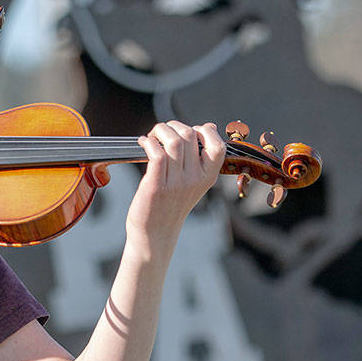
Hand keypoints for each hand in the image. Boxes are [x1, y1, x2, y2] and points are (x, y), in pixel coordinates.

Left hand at [127, 121, 225, 249]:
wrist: (155, 234)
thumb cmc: (171, 205)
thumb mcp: (193, 184)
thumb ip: (199, 159)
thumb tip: (208, 127)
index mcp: (207, 178)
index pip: (218, 146)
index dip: (205, 131)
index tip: (190, 130)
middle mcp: (194, 180)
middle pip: (190, 136)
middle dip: (174, 126)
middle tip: (162, 133)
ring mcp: (176, 183)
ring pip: (174, 142)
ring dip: (160, 131)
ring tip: (153, 136)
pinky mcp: (156, 186)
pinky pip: (157, 154)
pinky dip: (149, 142)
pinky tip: (143, 143)